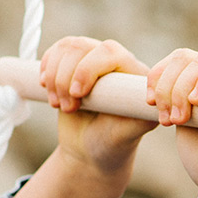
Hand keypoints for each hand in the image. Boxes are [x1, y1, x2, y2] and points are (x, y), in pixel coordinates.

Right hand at [14, 38, 156, 197]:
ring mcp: (96, 61)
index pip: (111, 53)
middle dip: (67, 76)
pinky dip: (47, 70)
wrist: (90, 151)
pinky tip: (47, 90)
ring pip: (68, 47)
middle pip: (84, 46)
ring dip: (55, 77)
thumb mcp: (126, 135)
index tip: (78, 95)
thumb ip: (139, 118)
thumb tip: (150, 103)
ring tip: (59, 105)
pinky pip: (57, 50)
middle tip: (67, 108)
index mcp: (138, 77)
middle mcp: (119, 64)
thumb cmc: (112, 145)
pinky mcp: (76, 62)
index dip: (88, 69)